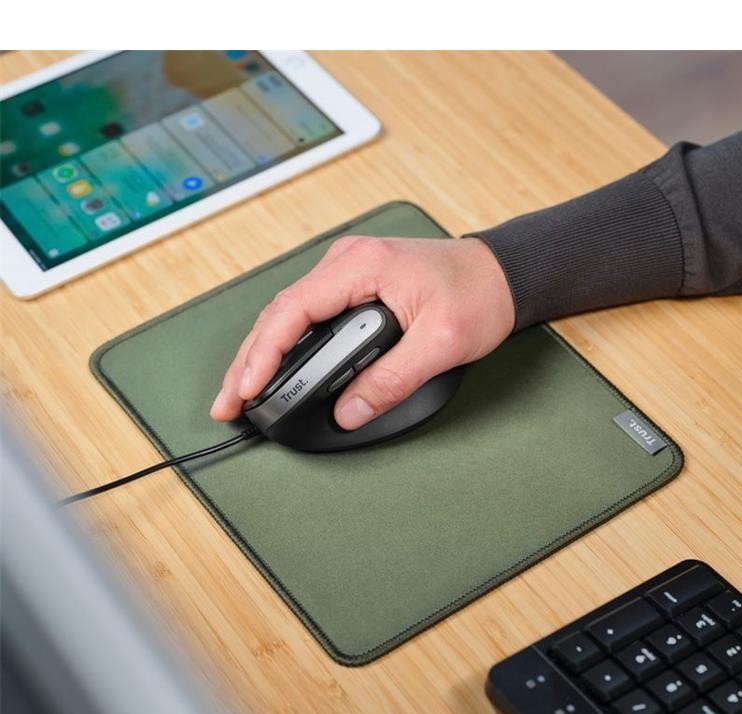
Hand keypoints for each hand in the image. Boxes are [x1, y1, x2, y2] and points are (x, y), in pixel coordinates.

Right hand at [210, 235, 514, 428]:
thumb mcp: (442, 343)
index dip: (265, 352)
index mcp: (363, 265)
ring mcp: (347, 272)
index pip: (295, 308)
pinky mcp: (353, 286)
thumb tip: (349, 410)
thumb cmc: (478, 294)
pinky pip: (307, 316)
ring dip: (263, 354)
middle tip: (228, 404)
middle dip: (249, 361)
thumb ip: (393, 379)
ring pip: (289, 315)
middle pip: (281, 313)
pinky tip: (274, 368)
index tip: (247, 388)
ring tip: (242, 393)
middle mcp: (347, 263)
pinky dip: (286, 345)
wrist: (500, 274)